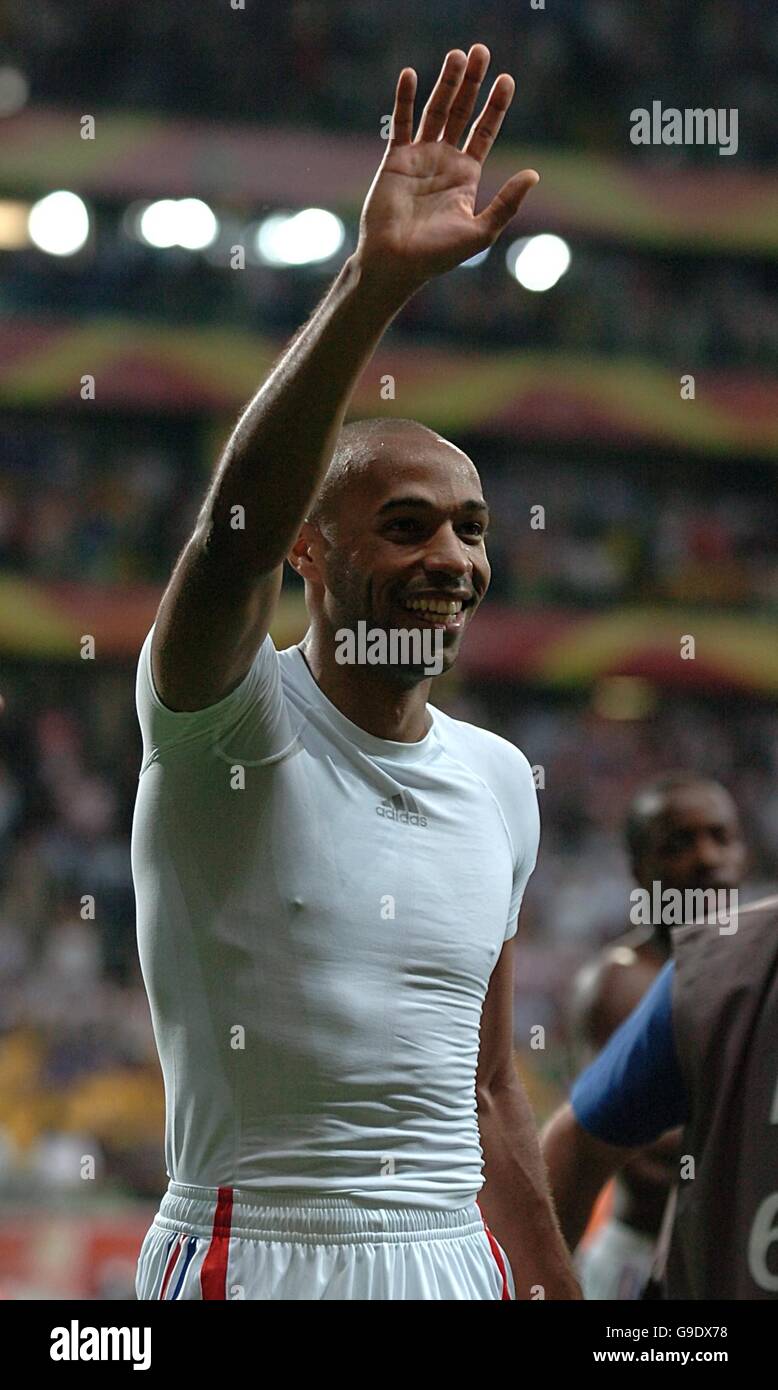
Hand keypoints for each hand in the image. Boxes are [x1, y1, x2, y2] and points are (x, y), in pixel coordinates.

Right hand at [355, 45, 538, 299]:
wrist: (396, 263)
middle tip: (481, 51)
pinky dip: (405, 99)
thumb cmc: (438, 255)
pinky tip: (411, 75)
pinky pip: (401, 123)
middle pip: (461, 112)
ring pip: (435, 111)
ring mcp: (418, 158)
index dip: (496, 106)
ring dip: (446, 83)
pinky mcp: (394, 159)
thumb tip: (534, 174)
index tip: (507, 79)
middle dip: (472, 83)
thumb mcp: (481, 231)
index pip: (484, 131)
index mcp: (466, 176)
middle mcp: (444, 161)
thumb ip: (507, 203)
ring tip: (457, 55)